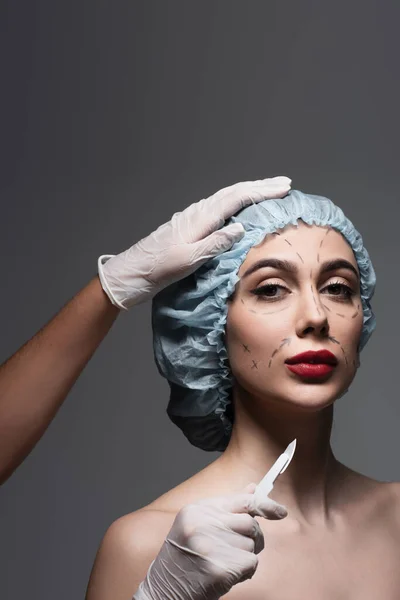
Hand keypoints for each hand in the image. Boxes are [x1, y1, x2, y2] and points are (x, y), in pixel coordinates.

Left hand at [98, 177, 290, 308]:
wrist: (133, 272)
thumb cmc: (159, 269)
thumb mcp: (189, 259)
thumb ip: (215, 243)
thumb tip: (241, 227)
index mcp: (200, 218)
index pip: (237, 198)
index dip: (262, 191)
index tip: (284, 187)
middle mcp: (197, 212)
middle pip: (233, 192)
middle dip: (260, 186)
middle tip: (284, 183)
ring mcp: (192, 217)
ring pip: (226, 198)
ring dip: (249, 192)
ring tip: (268, 191)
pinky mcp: (189, 225)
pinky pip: (219, 206)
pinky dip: (236, 202)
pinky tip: (238, 208)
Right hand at [133, 483, 287, 599]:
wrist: (165, 587)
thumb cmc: (184, 555)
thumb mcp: (199, 524)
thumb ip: (227, 507)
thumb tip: (252, 489)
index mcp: (198, 509)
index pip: (242, 501)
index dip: (265, 504)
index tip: (280, 512)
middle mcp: (204, 523)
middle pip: (250, 524)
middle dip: (252, 537)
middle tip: (237, 548)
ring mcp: (211, 546)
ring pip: (251, 545)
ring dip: (244, 556)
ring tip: (223, 561)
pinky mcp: (220, 568)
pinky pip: (251, 564)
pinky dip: (244, 571)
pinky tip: (226, 573)